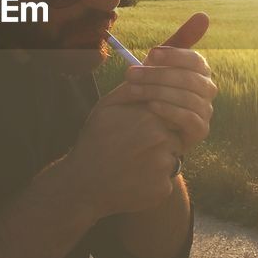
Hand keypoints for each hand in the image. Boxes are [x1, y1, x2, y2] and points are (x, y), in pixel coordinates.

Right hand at [66, 83, 185, 217]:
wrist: (82, 184)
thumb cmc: (94, 141)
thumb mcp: (106, 108)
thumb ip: (131, 88)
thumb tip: (150, 69)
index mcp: (149, 116)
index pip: (169, 113)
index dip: (155, 123)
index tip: (138, 132)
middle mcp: (160, 139)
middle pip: (174, 136)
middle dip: (160, 142)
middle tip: (135, 149)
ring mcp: (163, 165)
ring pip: (173, 158)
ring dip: (159, 161)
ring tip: (133, 164)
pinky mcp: (163, 188)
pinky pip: (166, 180)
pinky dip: (154, 180)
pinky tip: (134, 179)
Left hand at [124, 13, 216, 155]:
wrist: (133, 125)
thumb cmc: (149, 91)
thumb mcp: (157, 65)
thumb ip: (177, 42)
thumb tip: (204, 15)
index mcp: (199, 71)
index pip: (195, 61)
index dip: (175, 56)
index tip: (151, 54)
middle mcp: (207, 90)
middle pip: (191, 79)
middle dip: (159, 75)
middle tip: (132, 74)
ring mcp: (205, 112)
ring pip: (188, 98)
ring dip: (158, 92)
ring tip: (134, 90)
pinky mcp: (200, 131)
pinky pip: (190, 119)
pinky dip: (170, 111)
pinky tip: (151, 106)